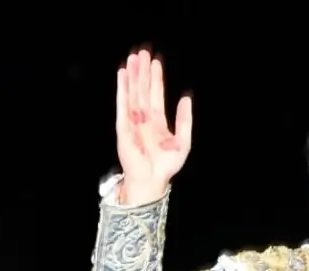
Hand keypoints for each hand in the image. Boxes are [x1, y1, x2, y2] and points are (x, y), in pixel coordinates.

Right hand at [115, 49, 192, 205]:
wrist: (152, 180)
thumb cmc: (166, 166)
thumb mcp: (183, 141)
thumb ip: (185, 119)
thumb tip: (186, 98)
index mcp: (157, 121)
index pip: (156, 94)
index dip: (156, 78)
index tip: (155, 61)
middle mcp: (143, 118)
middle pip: (143, 90)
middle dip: (143, 72)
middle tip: (142, 52)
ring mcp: (132, 121)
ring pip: (132, 93)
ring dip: (132, 76)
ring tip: (133, 59)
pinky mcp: (123, 126)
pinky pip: (122, 104)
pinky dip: (122, 90)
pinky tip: (123, 76)